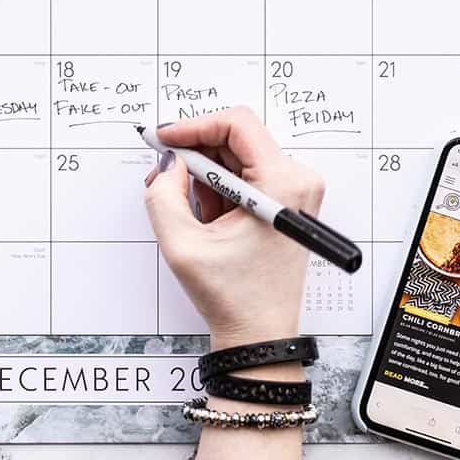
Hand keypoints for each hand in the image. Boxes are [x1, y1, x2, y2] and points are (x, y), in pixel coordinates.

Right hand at [144, 107, 324, 348]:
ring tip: (185, 208)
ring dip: (203, 173)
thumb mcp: (183, 245)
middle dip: (194, 152)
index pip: (237, 124)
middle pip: (236, 138)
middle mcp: (296, 181)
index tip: (165, 140)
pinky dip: (216, 186)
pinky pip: (243, 174)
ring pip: (236, 156)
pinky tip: (205, 216)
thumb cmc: (233, 297)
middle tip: (163, 173)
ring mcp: (293, 191)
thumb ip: (164, 195)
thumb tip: (167, 161)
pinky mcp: (284, 201)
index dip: (194, 125)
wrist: (259, 335)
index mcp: (282, 185)